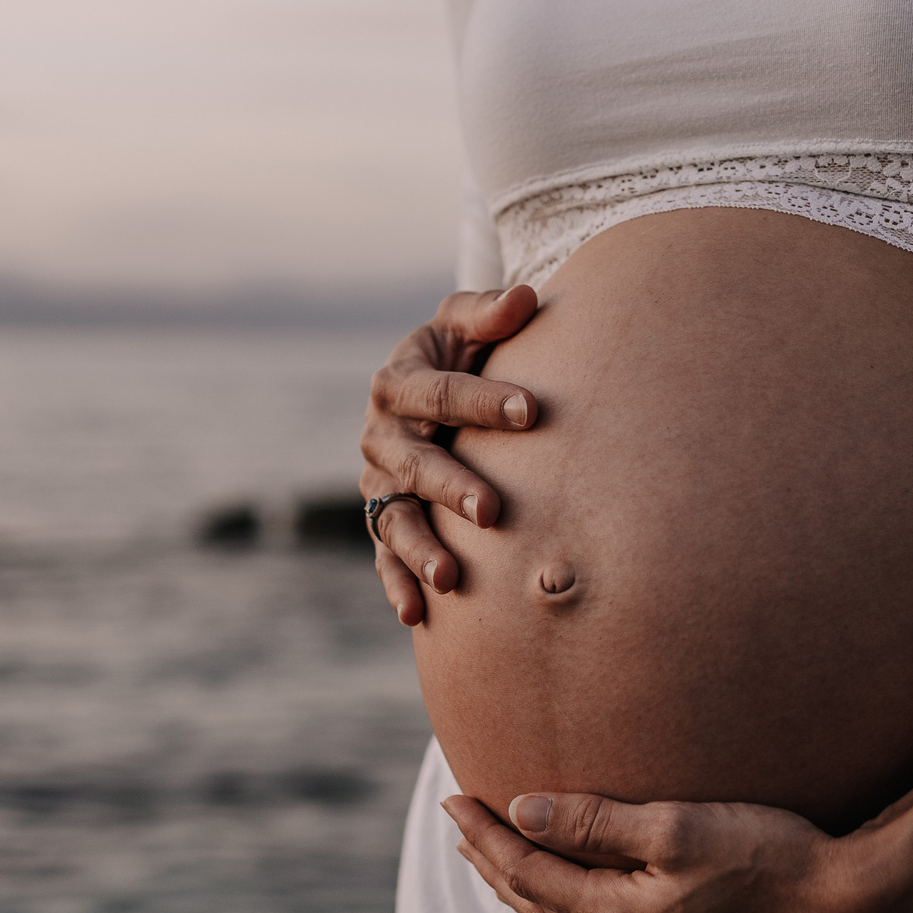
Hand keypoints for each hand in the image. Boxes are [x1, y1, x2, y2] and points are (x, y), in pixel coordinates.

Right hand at [359, 285, 541, 625]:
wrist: (427, 394)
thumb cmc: (458, 354)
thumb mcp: (464, 326)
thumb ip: (489, 313)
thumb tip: (528, 297)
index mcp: (398, 381)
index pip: (440, 393)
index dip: (484, 401)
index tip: (532, 411)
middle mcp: (381, 435)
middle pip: (414, 463)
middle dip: (451, 485)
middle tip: (493, 510)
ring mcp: (379, 483)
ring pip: (394, 519)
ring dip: (419, 549)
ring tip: (451, 576)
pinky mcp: (383, 520)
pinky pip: (385, 557)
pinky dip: (397, 585)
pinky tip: (418, 615)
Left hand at [444, 791, 912, 912]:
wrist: (851, 910)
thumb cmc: (771, 857)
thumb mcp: (677, 826)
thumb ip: (596, 822)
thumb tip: (522, 813)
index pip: (527, 871)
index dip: (485, 835)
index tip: (455, 797)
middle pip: (540, 906)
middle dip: (495, 867)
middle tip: (464, 831)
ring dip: (534, 902)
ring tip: (506, 874)